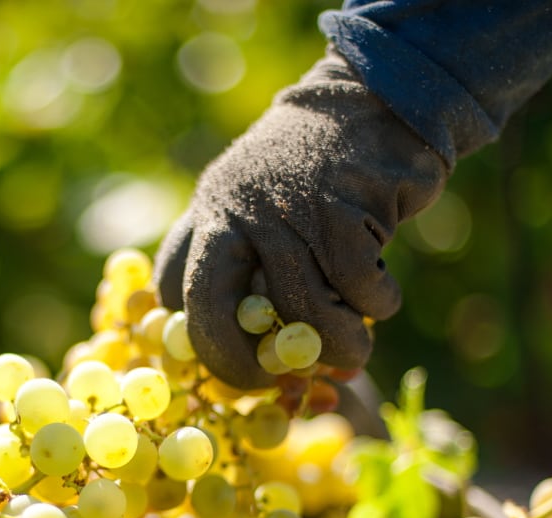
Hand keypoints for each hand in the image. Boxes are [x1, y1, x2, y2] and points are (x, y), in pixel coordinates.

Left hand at [155, 48, 448, 388]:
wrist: (378, 101)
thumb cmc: (324, 172)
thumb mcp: (264, 202)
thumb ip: (254, 264)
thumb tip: (266, 359)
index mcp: (209, 212)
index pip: (170, 288)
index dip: (193, 337)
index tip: (227, 360)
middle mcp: (234, 212)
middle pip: (208, 306)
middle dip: (235, 361)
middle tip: (269, 382)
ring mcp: (284, 212)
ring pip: (298, 310)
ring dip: (334, 346)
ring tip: (353, 353)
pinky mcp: (340, 214)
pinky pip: (354, 289)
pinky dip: (375, 305)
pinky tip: (382, 299)